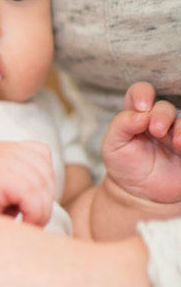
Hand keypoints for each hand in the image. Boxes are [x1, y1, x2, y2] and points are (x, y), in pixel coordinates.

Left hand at [0, 141, 55, 225]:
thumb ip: (15, 224)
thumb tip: (37, 230)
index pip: (34, 198)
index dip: (37, 218)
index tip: (26, 226)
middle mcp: (3, 156)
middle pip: (43, 185)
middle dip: (42, 208)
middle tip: (30, 219)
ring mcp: (8, 147)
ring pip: (47, 171)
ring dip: (45, 192)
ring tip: (30, 206)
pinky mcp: (13, 144)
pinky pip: (43, 153)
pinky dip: (43, 171)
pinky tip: (31, 186)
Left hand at [103, 82, 180, 203]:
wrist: (141, 194)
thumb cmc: (125, 166)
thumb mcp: (113, 146)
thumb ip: (121, 126)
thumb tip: (141, 114)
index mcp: (137, 116)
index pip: (141, 92)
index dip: (143, 93)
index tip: (141, 106)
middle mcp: (159, 121)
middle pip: (165, 107)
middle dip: (162, 115)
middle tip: (156, 130)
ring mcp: (177, 134)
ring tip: (177, 142)